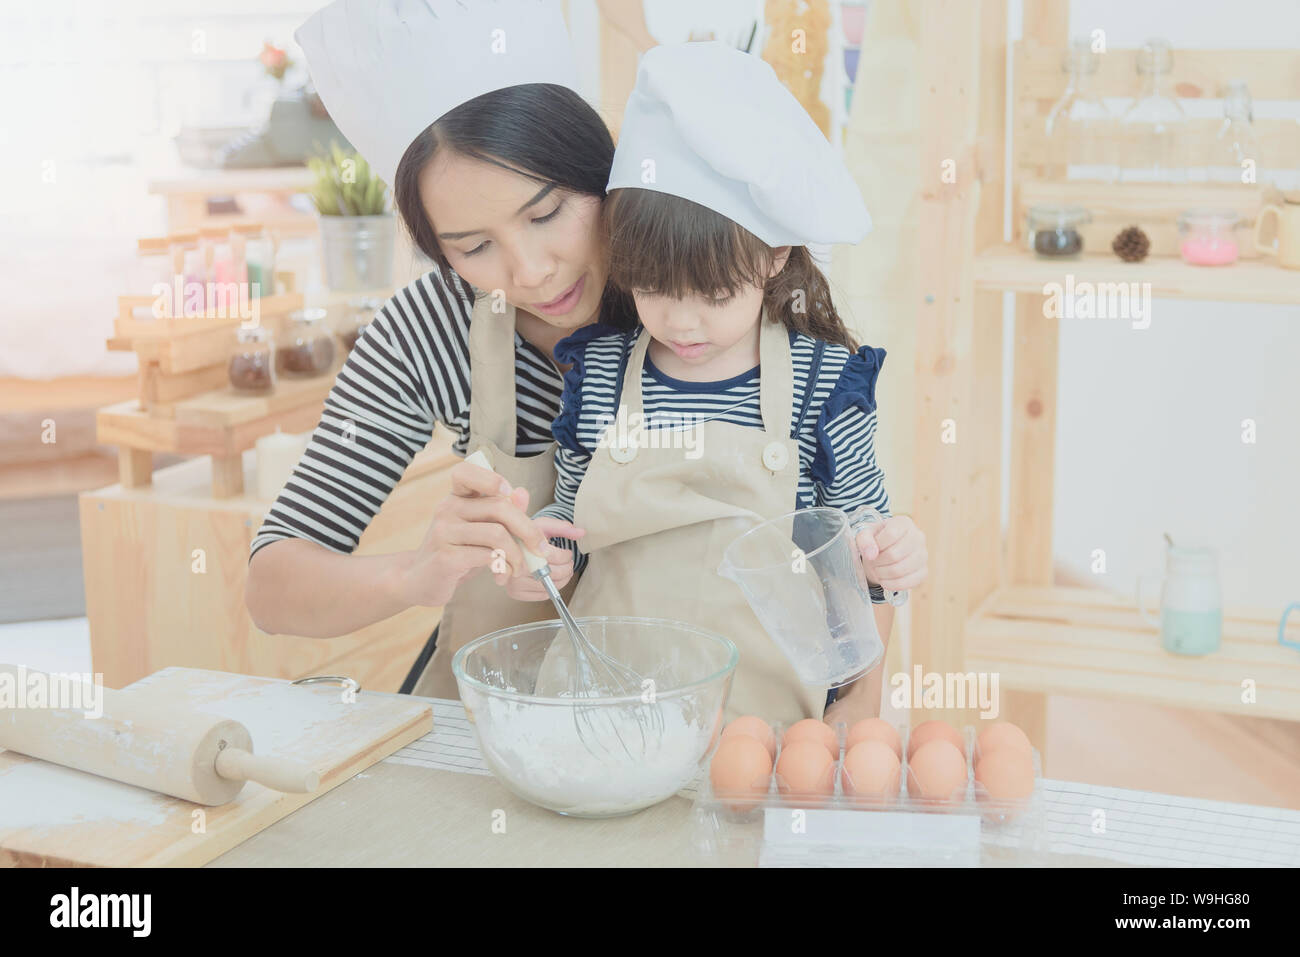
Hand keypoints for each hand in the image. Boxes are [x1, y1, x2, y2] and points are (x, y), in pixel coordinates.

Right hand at [395, 458, 584, 606]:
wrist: (421, 580)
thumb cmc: (456, 551)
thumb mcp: (479, 529)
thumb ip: (501, 512)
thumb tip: (522, 493)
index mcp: (456, 497)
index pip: (466, 472)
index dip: (490, 478)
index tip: (508, 493)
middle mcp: (447, 509)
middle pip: (499, 507)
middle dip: (528, 530)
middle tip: (539, 549)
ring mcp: (444, 532)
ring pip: (497, 534)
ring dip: (517, 555)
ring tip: (520, 568)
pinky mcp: (446, 557)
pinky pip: (487, 556)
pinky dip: (504, 567)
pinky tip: (503, 574)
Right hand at [503, 516, 580, 600]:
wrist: (506, 548)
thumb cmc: (525, 537)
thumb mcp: (542, 526)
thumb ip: (562, 528)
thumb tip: (581, 532)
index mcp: (522, 546)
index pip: (553, 557)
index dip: (566, 556)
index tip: (567, 554)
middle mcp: (516, 565)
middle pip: (553, 573)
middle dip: (567, 568)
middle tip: (568, 563)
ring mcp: (514, 581)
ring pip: (550, 586)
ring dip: (563, 579)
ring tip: (563, 570)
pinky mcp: (515, 592)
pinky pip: (542, 595)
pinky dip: (552, 588)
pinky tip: (551, 578)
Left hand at [855, 515, 927, 592]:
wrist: (887, 552)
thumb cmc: (877, 541)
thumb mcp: (866, 535)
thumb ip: (864, 540)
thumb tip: (871, 554)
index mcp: (904, 523)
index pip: (891, 534)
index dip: (877, 545)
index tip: (872, 549)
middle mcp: (918, 537)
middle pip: (894, 554)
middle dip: (878, 562)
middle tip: (873, 562)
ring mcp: (923, 555)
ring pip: (899, 570)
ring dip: (882, 573)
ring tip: (878, 570)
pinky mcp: (924, 572)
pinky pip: (907, 583)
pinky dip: (891, 584)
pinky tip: (885, 580)